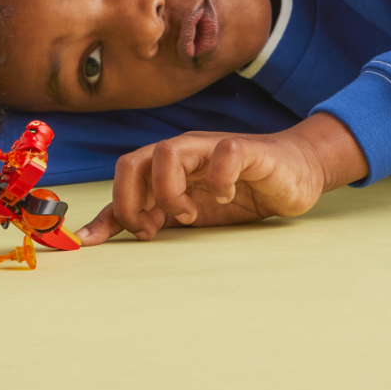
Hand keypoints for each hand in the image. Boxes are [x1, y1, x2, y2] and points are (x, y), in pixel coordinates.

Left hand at [77, 112, 367, 242]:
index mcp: (166, 165)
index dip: (111, 209)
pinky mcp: (245, 149)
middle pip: (133, 161)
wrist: (295, 173)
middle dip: (131, 201)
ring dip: (169, 191)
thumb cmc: (242, 191)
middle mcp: (182, 150)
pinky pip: (223, 154)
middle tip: (152, 229)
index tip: (98, 242)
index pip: (123, 176)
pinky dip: (219, 181)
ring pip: (167, 152)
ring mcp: (211, 148)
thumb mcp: (188, 211)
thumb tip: (95, 236)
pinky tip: (227, 196)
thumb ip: (148, 217)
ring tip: (189, 215)